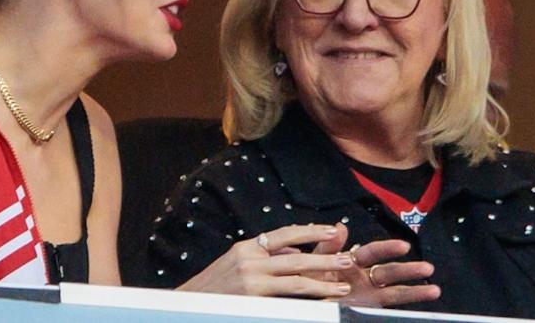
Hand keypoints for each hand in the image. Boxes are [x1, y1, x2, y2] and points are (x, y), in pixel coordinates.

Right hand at [178, 224, 355, 297]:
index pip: (284, 234)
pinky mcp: (253, 297)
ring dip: (323, 281)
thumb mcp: (234, 265)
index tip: (333, 229)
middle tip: (348, 257)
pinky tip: (322, 302)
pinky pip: (287, 297)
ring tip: (343, 285)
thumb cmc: (213, 289)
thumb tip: (293, 252)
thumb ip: (263, 258)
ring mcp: (252, 278)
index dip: (310, 231)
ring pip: (296, 278)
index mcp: (246, 247)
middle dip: (325, 256)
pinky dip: (307, 299)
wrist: (186, 304)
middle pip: (297, 255)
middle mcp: (250, 258)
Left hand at [315, 231, 439, 306]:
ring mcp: (367, 294)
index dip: (387, 249)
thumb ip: (326, 246)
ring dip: (414, 290)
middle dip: (408, 270)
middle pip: (389, 272)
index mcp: (350, 260)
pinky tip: (421, 299)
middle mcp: (363, 276)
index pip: (373, 252)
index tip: (404, 246)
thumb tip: (341, 226)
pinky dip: (406, 302)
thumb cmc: (306, 276)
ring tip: (434, 290)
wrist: (299, 299)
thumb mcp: (313, 259)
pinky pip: (388, 306)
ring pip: (394, 291)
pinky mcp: (367, 307)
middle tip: (427, 267)